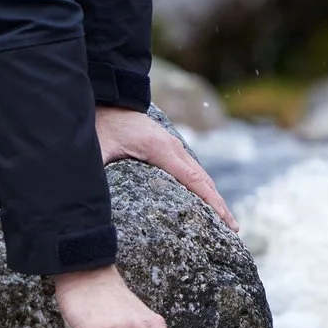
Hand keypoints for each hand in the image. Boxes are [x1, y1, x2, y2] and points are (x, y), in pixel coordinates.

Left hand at [95, 106, 239, 232]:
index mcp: (159, 150)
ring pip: (200, 174)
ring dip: (214, 196)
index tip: (227, 222)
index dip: (212, 202)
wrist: (106, 96)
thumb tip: (93, 203)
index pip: (193, 179)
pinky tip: (204, 203)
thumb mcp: (96, 150)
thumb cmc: (100, 124)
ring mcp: (172, 146)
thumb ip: (96, 172)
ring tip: (225, 222)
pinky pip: (191, 170)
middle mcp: (172, 147)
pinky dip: (203, 186)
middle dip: (220, 205)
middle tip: (234, 231)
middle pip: (203, 179)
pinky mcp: (168, 148)